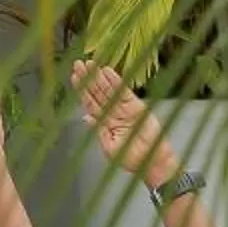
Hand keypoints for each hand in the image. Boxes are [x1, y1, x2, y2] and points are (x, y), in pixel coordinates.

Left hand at [71, 61, 180, 189]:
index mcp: (104, 122)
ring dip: (99, 77)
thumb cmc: (132, 158)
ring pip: (108, 90)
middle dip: (88, 79)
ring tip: (90, 65)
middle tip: (79, 64)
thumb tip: (85, 117)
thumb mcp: (110, 148)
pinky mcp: (136, 106)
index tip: (75, 77)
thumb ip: (98, 131)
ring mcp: (124, 108)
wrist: (152, 162)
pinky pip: (124, 92)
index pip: (90, 103)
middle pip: (98, 93)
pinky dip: (116, 82)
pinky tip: (107, 72)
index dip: (82, 90)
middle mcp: (112, 112)